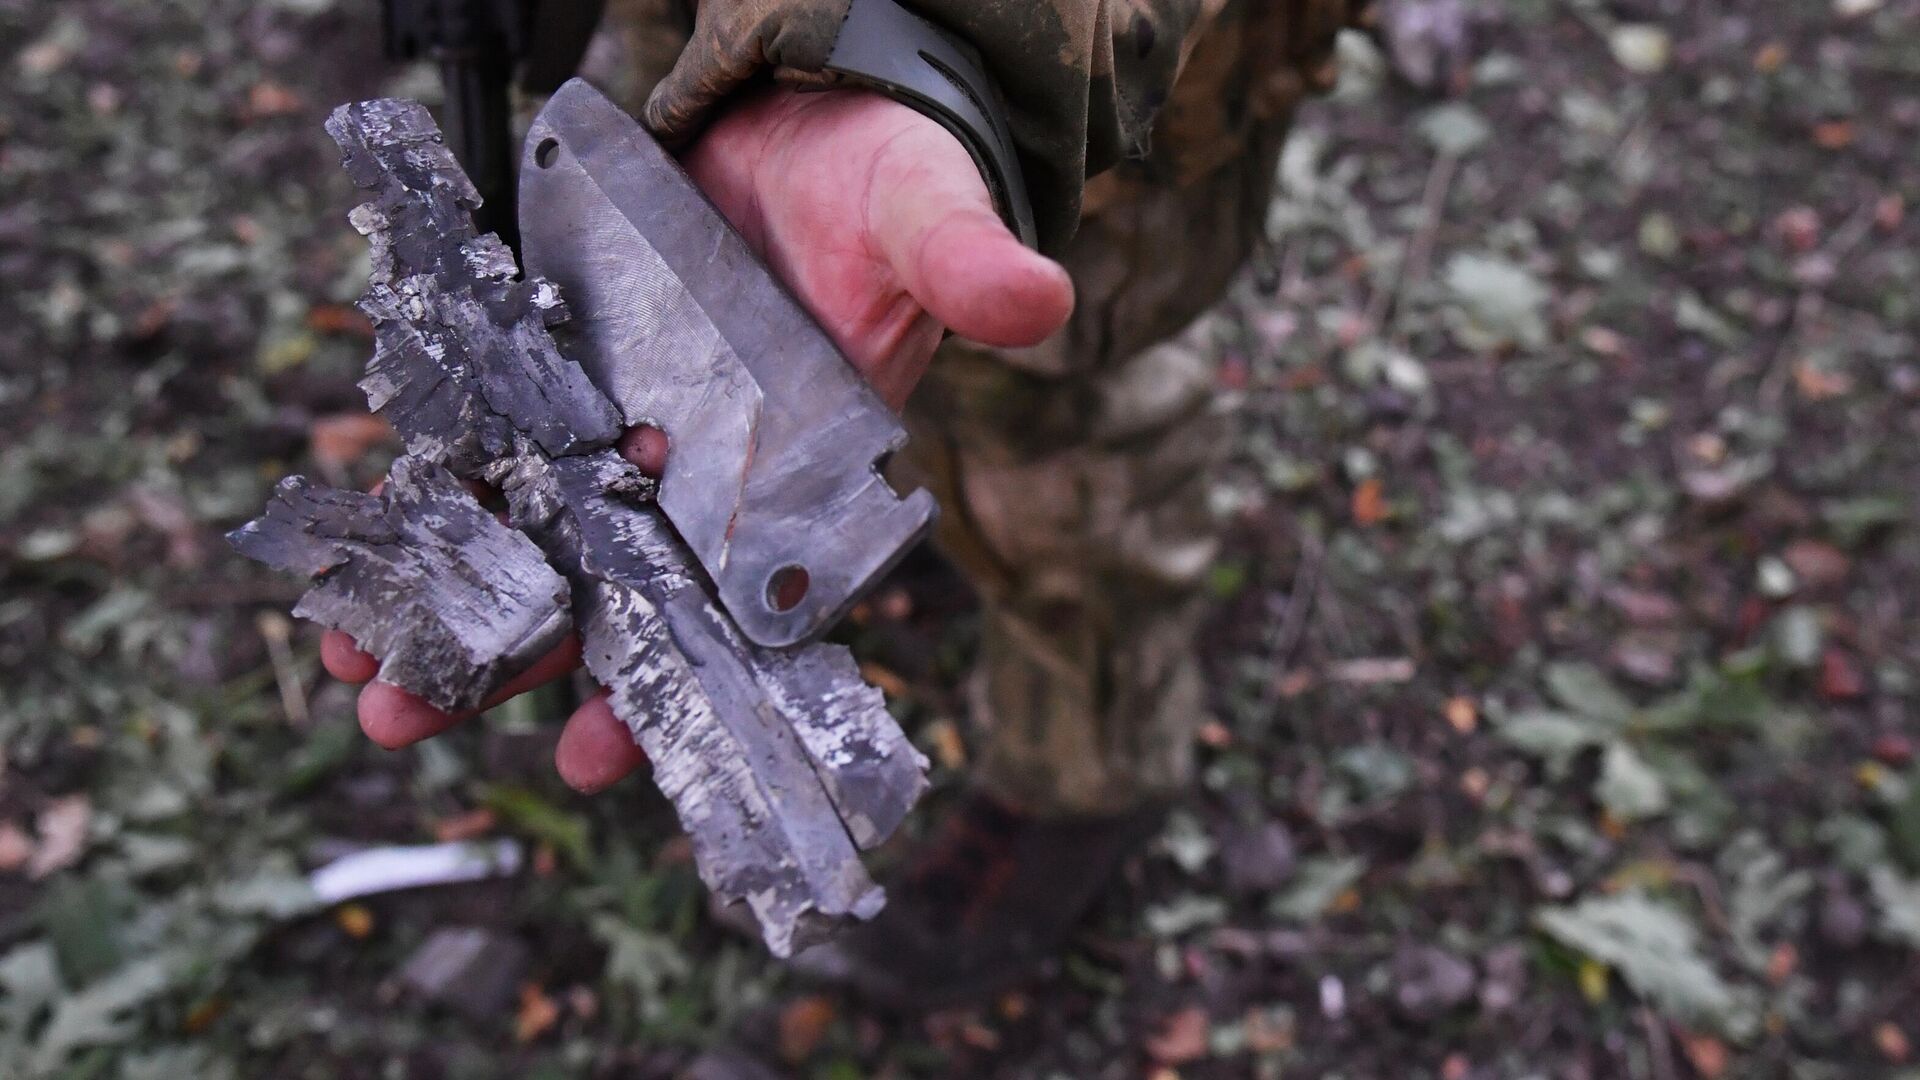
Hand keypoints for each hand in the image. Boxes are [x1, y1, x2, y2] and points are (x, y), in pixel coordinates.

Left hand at [322, 86, 1073, 791]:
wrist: (807, 118)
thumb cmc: (882, 182)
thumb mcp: (922, 214)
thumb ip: (962, 263)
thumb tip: (1037, 296)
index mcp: (796, 487)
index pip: (734, 614)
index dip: (667, 686)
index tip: (598, 750)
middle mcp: (705, 481)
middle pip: (608, 594)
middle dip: (515, 659)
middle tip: (411, 719)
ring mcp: (626, 432)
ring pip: (534, 533)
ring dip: (448, 595)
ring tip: (355, 666)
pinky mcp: (567, 373)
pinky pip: (490, 441)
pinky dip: (427, 486)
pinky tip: (357, 532)